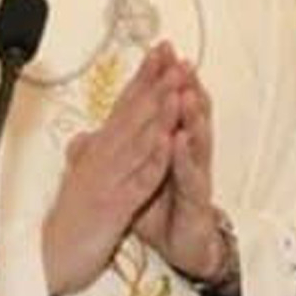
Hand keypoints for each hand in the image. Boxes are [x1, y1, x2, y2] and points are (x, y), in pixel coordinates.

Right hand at [42, 43, 181, 295]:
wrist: (49, 260)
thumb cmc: (67, 221)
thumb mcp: (76, 181)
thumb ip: (83, 157)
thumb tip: (82, 137)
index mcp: (97, 151)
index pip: (124, 105)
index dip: (143, 76)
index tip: (160, 51)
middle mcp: (102, 158)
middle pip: (133, 114)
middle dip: (156, 84)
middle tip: (174, 56)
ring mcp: (109, 180)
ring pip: (139, 140)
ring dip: (160, 112)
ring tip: (178, 86)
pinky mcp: (115, 206)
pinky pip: (140, 180)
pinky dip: (154, 160)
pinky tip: (169, 142)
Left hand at [132, 58, 223, 279]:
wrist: (181, 246)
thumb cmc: (161, 209)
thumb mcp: (136, 177)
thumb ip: (122, 151)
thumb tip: (98, 129)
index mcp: (169, 145)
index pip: (165, 105)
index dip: (162, 78)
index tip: (159, 49)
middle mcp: (186, 153)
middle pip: (187, 114)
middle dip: (184, 85)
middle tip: (181, 60)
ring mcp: (195, 174)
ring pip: (195, 139)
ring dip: (191, 115)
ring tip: (187, 91)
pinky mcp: (197, 198)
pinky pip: (190, 175)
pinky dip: (185, 157)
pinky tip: (180, 140)